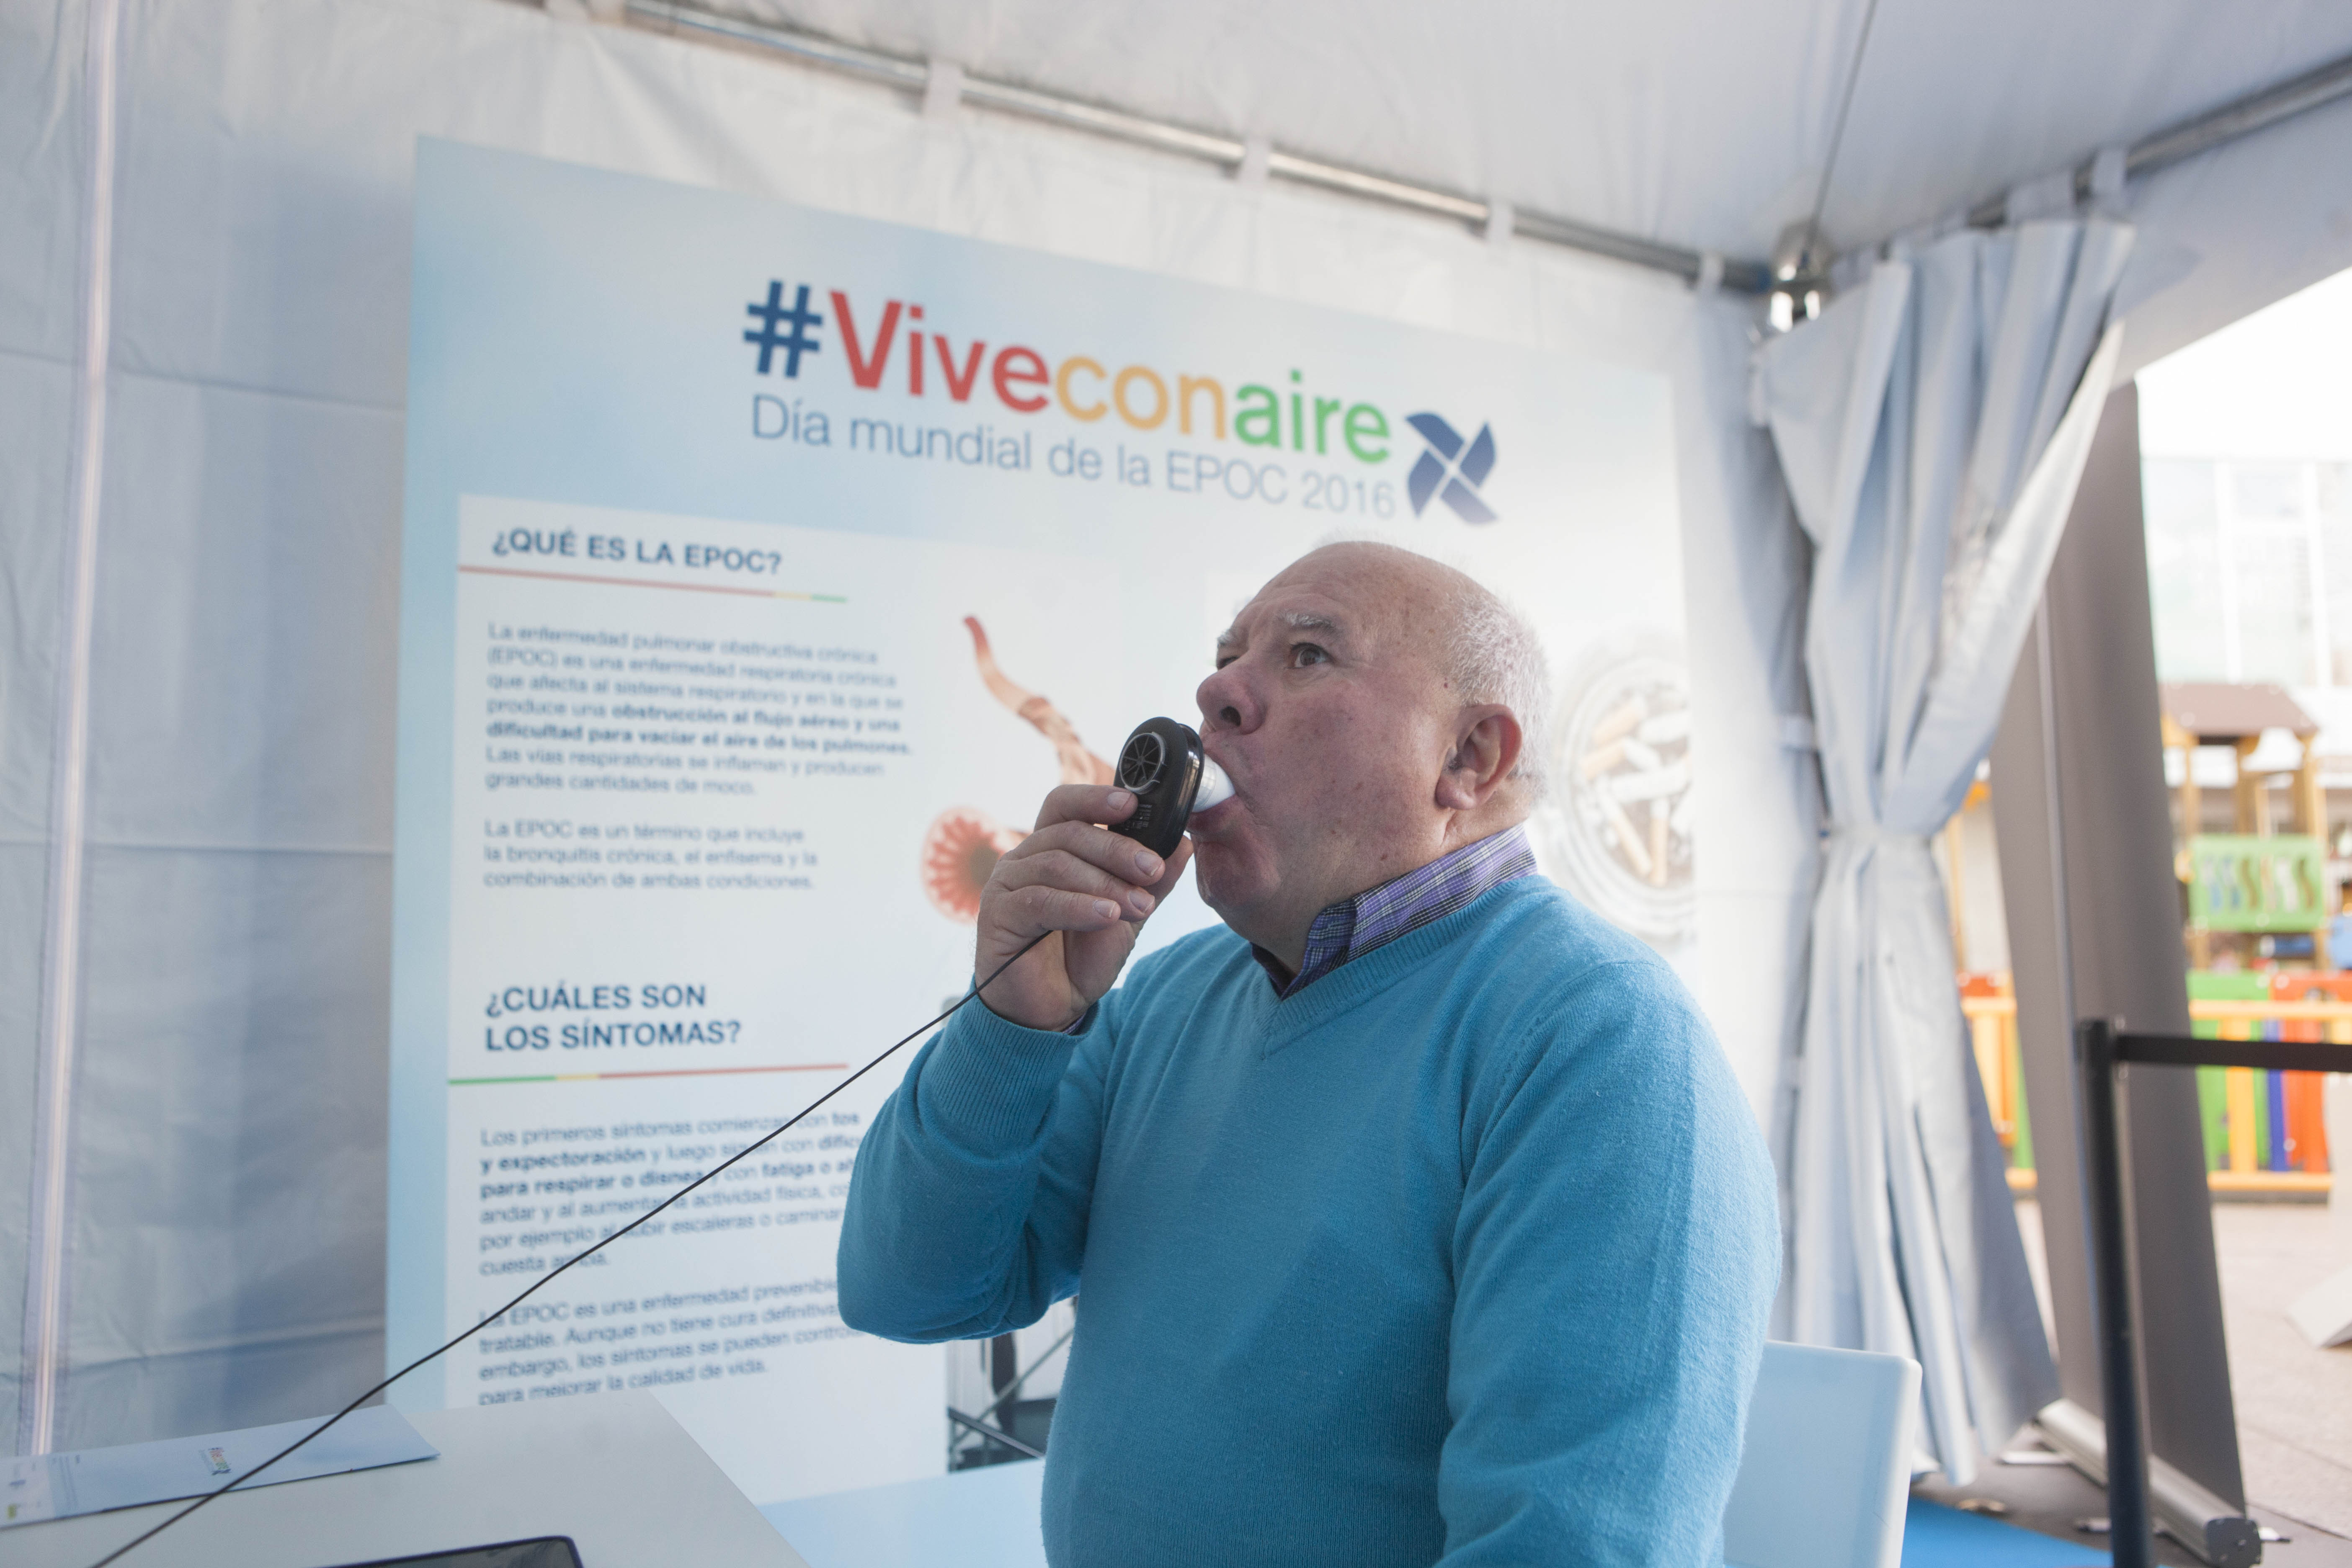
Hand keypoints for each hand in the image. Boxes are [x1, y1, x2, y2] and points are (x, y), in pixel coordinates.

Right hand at [972, 785, 1193, 1029]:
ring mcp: (1006, 885)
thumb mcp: (1126, 915)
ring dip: (1104, 883)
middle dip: (1116, 850)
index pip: (1065, 805)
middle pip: (1068, 832)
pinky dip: (1078, 906)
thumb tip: (1184, 845)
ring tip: (1139, 906)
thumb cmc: (1081, 956)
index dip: (1095, 797)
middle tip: (1152, 870)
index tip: (1133, 803)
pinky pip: (1038, 901)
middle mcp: (1023, 859)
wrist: (1052, 1007)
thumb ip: (1149, 882)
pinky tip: (1107, 916)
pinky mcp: (997, 916)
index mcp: (1050, 848)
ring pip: (1056, 865)